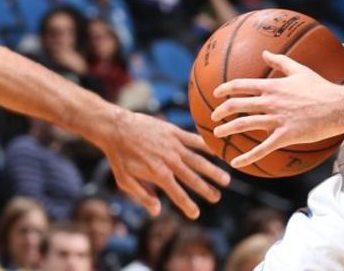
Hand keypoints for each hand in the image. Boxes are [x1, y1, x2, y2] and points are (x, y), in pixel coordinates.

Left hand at [96, 108, 229, 218]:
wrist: (117, 128)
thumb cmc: (119, 156)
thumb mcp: (124, 181)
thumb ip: (142, 196)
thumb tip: (156, 211)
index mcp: (158, 174)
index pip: (177, 193)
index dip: (187, 205)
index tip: (196, 214)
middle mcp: (169, 161)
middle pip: (192, 178)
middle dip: (206, 189)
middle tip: (217, 198)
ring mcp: (174, 146)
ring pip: (198, 160)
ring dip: (212, 170)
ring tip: (226, 179)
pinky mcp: (175, 132)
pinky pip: (194, 140)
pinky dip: (206, 146)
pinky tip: (217, 152)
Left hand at [211, 52, 343, 167]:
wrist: (338, 106)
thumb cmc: (321, 87)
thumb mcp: (300, 70)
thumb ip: (280, 61)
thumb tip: (265, 52)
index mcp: (273, 86)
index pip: (242, 85)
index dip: (225, 89)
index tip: (216, 94)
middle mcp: (271, 102)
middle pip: (237, 105)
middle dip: (220, 111)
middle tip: (213, 116)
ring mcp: (277, 119)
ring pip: (244, 124)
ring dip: (227, 129)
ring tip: (217, 134)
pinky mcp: (285, 136)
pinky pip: (261, 148)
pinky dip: (247, 156)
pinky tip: (236, 162)